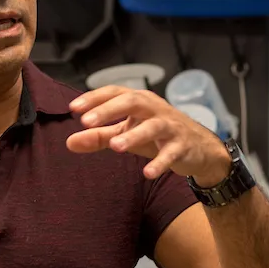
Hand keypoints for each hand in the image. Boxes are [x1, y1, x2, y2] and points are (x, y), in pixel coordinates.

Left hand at [68, 86, 231, 183]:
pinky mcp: (183, 146)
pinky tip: (147, 174)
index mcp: (139, 102)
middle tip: (87, 122)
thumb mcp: (126, 134)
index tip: (73, 109)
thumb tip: (69, 142)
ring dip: (134, 135)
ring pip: (153, 126)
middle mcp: (155, 109)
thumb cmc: (156, 136)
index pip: (115, 93)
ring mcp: (170, 127)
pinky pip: (171, 153)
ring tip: (115, 146)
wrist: (199, 148)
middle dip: (109, 110)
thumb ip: (99, 136)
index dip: (95, 98)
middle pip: (133, 102)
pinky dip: (160, 162)